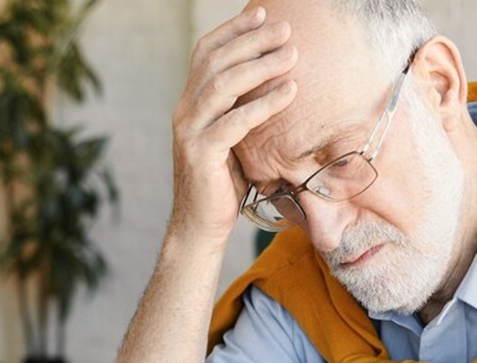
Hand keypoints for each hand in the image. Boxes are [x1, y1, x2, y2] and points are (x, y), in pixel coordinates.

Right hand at [169, 7, 297, 244]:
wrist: (200, 227)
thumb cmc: (222, 184)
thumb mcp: (231, 139)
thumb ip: (240, 111)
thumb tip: (274, 82)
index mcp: (190, 104)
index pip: (205, 54)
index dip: (232, 31)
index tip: (261, 14)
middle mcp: (184, 112)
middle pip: (215, 62)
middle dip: (251, 41)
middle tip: (285, 29)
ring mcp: (189, 132)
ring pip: (222, 87)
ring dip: (260, 66)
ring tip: (291, 55)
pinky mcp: (201, 154)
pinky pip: (234, 122)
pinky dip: (263, 104)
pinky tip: (288, 93)